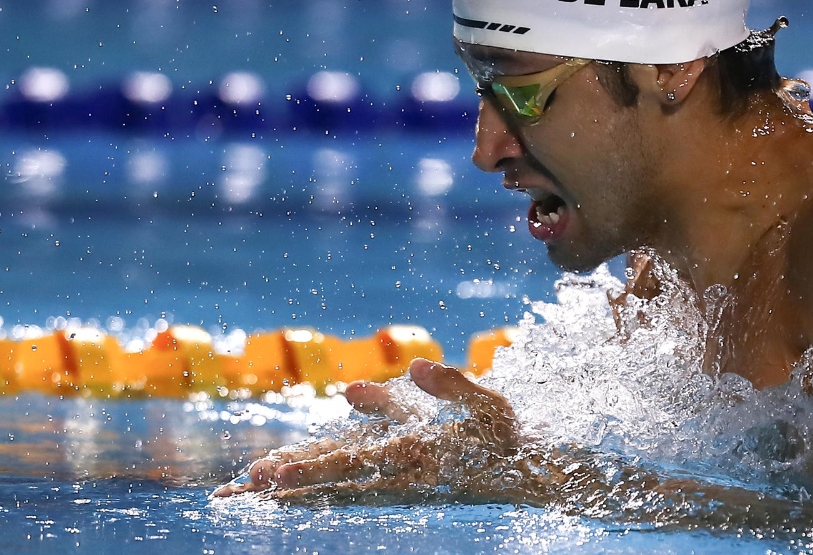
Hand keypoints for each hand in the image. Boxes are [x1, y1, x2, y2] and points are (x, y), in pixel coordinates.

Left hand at [212, 358, 518, 496]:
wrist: (525, 476)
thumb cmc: (505, 434)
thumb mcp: (488, 404)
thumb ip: (450, 386)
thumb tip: (414, 366)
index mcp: (418, 454)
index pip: (355, 462)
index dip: (312, 468)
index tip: (273, 474)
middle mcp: (401, 476)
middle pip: (335, 480)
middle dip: (288, 483)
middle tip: (242, 487)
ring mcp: (398, 484)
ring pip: (336, 486)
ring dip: (293, 489)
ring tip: (246, 491)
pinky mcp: (399, 484)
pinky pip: (349, 486)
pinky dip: (316, 487)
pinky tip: (286, 490)